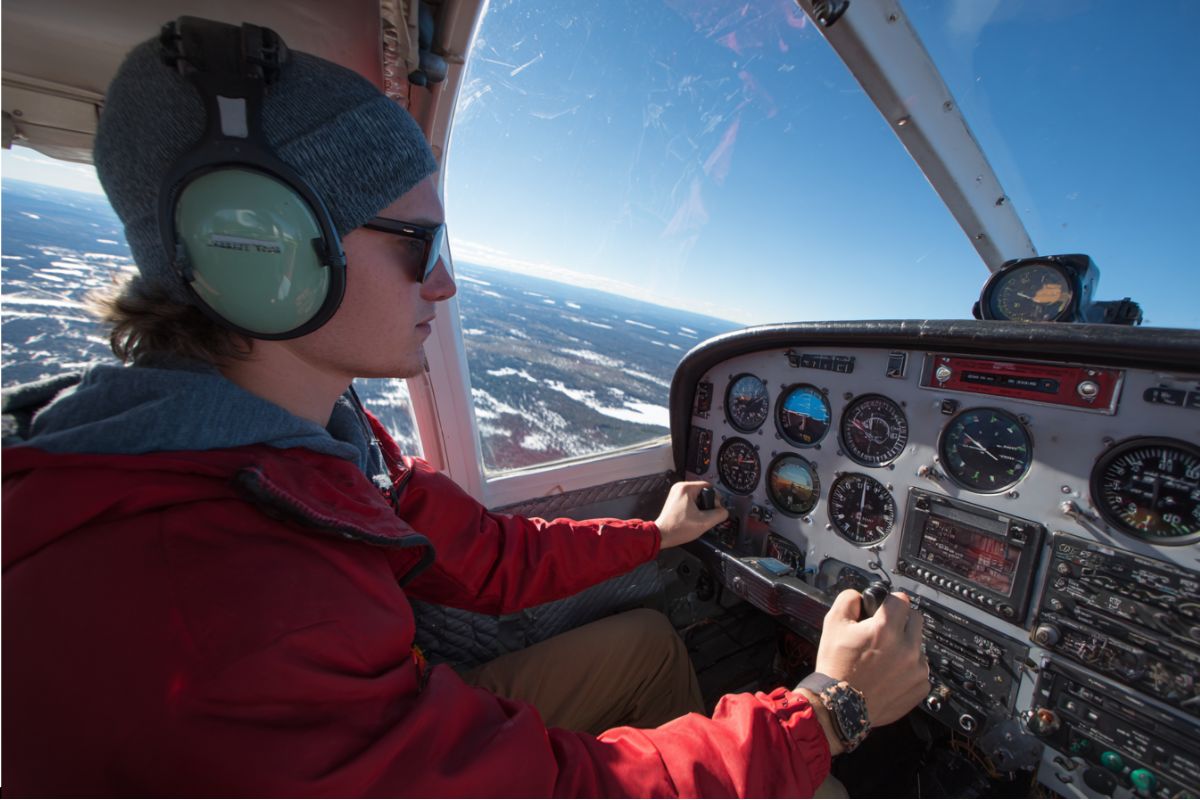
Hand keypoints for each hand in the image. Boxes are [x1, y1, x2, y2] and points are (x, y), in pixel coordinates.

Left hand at [654, 481, 728, 548]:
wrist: (662, 535)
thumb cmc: (678, 528)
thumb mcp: (704, 522)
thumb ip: (719, 515)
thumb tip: (724, 512)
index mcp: (686, 488)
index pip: (709, 487)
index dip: (716, 499)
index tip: (715, 510)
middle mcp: (680, 487)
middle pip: (703, 492)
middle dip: (708, 504)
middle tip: (707, 515)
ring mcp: (676, 493)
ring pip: (697, 497)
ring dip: (702, 507)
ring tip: (700, 517)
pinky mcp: (675, 500)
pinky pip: (691, 500)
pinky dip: (695, 508)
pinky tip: (694, 517)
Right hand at [806, 589, 927, 732]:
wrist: (840, 707)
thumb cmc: (836, 667)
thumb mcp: (832, 624)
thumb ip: (848, 600)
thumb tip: (860, 595)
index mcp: (885, 629)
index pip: (900, 599)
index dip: (889, 601)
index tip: (883, 609)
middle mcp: (906, 648)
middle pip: (915, 619)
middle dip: (900, 620)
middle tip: (883, 632)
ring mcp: (916, 669)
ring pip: (919, 645)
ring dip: (905, 645)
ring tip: (884, 657)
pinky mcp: (921, 687)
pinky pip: (920, 668)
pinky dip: (908, 668)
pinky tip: (890, 674)